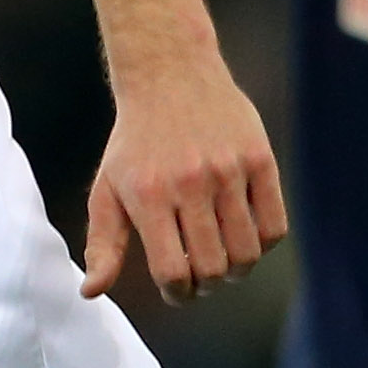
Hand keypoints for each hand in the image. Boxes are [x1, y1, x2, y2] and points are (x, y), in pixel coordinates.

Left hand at [83, 48, 287, 301]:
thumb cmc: (134, 142)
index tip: (177, 289)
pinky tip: (244, 234)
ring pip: (247, 252)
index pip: (172, 272)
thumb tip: (92, 292)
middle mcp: (189, 183)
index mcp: (148, 195)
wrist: (169, 74)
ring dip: (237, 269)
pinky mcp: (259, 159)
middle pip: (213, 268)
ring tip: (223, 259)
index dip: (178, 293)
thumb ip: (103, 244)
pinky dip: (263, 243)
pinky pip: (274, 225)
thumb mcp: (107, 189)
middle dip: (207, 284)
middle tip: (200, 275)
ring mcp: (228, 170)